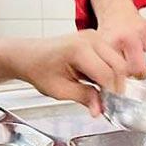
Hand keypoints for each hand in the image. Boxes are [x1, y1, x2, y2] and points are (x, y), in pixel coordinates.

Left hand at [11, 31, 128, 115]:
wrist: (27, 55)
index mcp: (78, 49)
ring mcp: (94, 36)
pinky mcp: (96, 38)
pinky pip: (112, 57)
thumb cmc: (38, 69)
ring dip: (114, 79)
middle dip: (116, 87)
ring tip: (101, 92)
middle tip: (107, 102)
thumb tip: (100, 108)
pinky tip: (97, 81)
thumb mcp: (59, 90)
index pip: (106, 74)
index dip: (109, 94)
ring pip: (118, 61)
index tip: (106, 107)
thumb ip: (84, 97)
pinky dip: (110, 71)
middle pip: (118, 66)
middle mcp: (90, 39)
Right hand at [90, 0, 145, 76]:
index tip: (143, 70)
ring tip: (123, 63)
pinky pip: (100, 69)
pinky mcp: (91, 51)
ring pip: (109, 73)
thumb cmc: (136, 25)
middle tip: (133, 67)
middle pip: (121, 74)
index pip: (136, 70)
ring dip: (117, 73)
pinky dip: (107, 70)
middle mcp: (113, 43)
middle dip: (129, 75)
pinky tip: (112, 63)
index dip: (142, 74)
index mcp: (130, 39)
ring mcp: (100, 48)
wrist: (116, 13)